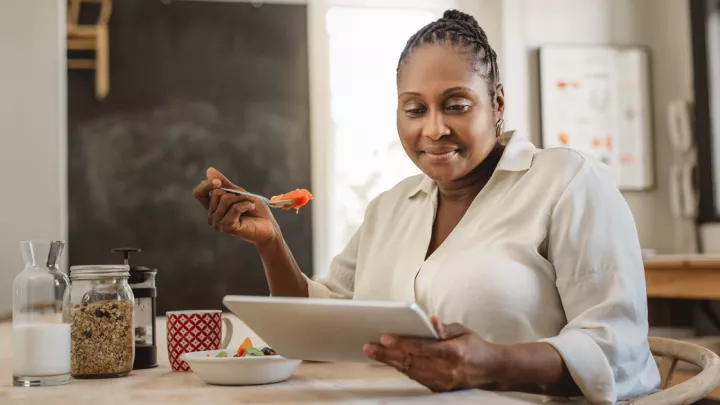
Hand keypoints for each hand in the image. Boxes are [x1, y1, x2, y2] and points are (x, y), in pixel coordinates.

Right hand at [192, 168, 279, 244]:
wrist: (269, 226)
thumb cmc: (255, 211)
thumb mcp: (239, 193)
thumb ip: (225, 184)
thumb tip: (209, 171)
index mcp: (213, 207)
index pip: (199, 193)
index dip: (206, 185)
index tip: (219, 182)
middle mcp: (212, 217)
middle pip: (216, 193)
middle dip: (235, 192)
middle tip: (248, 199)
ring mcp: (218, 224)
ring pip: (225, 200)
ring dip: (242, 199)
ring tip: (251, 205)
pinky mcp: (227, 228)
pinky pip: (234, 209)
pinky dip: (245, 205)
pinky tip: (251, 208)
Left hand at [363, 317, 502, 391]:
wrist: (490, 370)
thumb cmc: (475, 346)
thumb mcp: (463, 331)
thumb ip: (444, 327)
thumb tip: (430, 320)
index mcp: (453, 353)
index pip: (422, 348)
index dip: (402, 343)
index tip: (385, 338)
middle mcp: (446, 370)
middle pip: (411, 361)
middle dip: (387, 354)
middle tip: (369, 347)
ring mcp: (441, 382)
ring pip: (410, 371)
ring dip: (390, 362)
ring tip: (373, 353)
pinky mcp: (438, 388)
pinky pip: (415, 377)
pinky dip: (401, 368)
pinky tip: (389, 361)